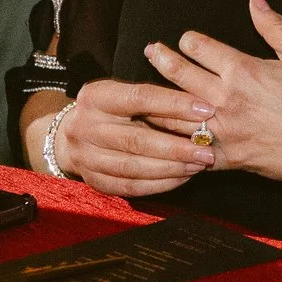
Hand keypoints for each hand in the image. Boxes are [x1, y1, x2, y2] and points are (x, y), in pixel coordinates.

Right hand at [48, 81, 217, 197]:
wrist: (74, 135)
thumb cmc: (112, 109)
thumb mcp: (126, 94)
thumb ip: (156, 101)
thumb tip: (200, 111)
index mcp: (96, 96)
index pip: (140, 97)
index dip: (175, 104)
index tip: (206, 111)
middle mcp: (85, 126)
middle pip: (136, 139)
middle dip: (177, 146)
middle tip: (207, 150)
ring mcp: (86, 157)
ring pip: (134, 167)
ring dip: (172, 168)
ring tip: (198, 164)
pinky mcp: (94, 180)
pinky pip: (131, 187)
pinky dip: (160, 184)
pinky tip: (182, 178)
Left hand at [140, 0, 281, 187]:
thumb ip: (274, 25)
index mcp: (243, 70)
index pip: (199, 47)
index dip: (188, 41)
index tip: (184, 40)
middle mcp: (227, 99)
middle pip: (179, 75)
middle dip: (161, 60)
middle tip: (151, 51)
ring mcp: (224, 131)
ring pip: (174, 115)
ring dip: (156, 102)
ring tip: (145, 93)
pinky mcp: (226, 159)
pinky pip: (190, 152)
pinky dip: (173, 144)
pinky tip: (162, 138)